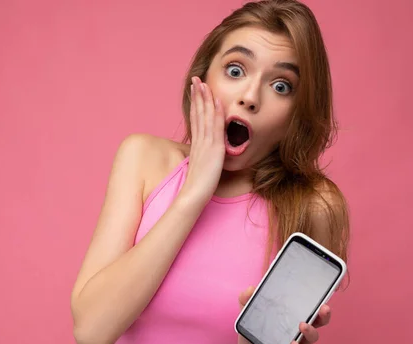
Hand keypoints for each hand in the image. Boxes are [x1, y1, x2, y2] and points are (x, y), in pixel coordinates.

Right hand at [179, 76, 225, 208]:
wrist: (194, 194)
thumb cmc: (198, 186)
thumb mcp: (200, 167)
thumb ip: (203, 158)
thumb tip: (206, 155)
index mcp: (197, 144)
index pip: (195, 119)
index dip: (195, 103)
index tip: (195, 91)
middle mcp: (200, 140)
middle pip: (198, 112)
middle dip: (197, 95)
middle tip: (196, 79)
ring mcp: (206, 143)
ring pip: (205, 115)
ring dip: (205, 98)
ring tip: (203, 82)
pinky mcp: (214, 148)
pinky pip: (215, 125)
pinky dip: (216, 111)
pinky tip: (217, 100)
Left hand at [237, 286, 331, 343]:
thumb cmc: (255, 337)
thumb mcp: (249, 317)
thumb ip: (247, 302)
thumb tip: (250, 289)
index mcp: (292, 319)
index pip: (308, 309)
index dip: (317, 302)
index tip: (322, 293)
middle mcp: (299, 332)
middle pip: (317, 322)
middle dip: (323, 315)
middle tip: (324, 308)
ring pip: (311, 338)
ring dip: (310, 331)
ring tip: (303, 325)